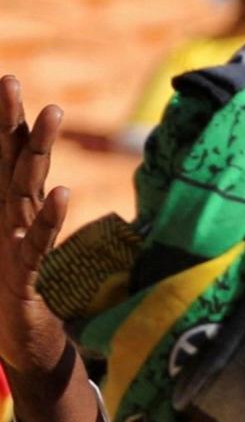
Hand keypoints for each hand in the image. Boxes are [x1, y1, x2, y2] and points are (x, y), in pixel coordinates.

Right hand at [0, 77, 98, 421]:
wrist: (17, 343)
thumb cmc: (16, 285)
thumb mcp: (22, 239)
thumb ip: (29, 210)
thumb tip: (42, 181)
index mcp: (4, 207)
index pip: (3, 154)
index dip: (4, 118)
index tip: (5, 78)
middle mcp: (2, 218)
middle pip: (8, 160)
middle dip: (9, 119)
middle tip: (9, 78)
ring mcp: (8, 243)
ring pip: (23, 189)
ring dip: (39, 151)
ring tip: (54, 113)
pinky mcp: (21, 274)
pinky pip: (36, 241)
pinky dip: (48, 218)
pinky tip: (62, 193)